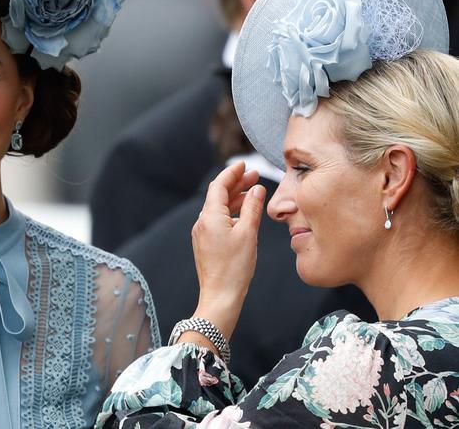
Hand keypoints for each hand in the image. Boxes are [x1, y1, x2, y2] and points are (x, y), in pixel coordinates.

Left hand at [190, 161, 265, 339]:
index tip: (244, 164)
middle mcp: (202, 222)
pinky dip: (231, 213)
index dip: (232, 173)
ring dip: (235, 199)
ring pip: (218, 209)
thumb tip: (257, 189)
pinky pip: (218, 221)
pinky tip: (244, 215)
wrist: (220, 296)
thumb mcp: (249, 233)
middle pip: (218, 195)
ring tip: (253, 192)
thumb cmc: (235, 267)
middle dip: (236, 184)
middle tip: (254, 176)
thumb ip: (253, 208)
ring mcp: (202, 234)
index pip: (219, 185)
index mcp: (210, 216)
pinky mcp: (205, 244)